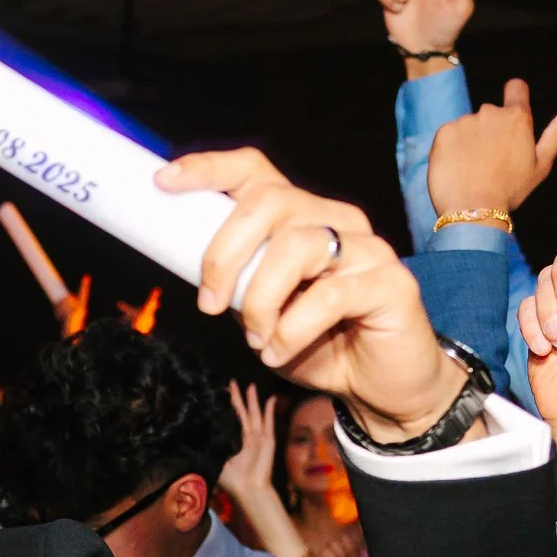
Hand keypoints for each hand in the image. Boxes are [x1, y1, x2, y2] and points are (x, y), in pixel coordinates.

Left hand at [160, 148, 465, 440]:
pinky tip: (278, 351)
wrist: (376, 387)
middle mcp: (336, 220)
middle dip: (224, 254)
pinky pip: (328, 297)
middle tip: (208, 303)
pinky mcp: (392, 282)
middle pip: (269, 202)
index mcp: (301, 216)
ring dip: (258, 301)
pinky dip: (290, 331)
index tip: (164, 181)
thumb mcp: (258, 309)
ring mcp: (369, 247)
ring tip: (256, 337)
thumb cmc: (314, 344)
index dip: (209, 169)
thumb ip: (234, 281)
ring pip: (295, 246)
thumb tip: (187, 263)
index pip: (255, 171)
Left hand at [219, 381, 281, 500]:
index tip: (217, 394)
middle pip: (240, 412)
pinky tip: (270, 398)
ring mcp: (258, 436)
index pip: (228, 419)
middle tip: (231, 382)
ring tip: (250, 386)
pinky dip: (269, 410)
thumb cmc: (231, 479)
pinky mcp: (268, 439)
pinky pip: (268, 421)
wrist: (248, 488)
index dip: (224, 407)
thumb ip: (209, 447)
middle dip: (236, 397)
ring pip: (254, 413)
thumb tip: (193, 437)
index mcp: (233, 441)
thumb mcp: (214, 460)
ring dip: (252, 400)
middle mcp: (246, 436)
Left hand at [428, 77, 556, 220]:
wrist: (472, 210)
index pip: (516, 88)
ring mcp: (465, 122)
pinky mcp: (443, 132)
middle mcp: (490, 112)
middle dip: (491, 130)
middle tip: (491, 161)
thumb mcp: (542, 164)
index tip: (511, 110)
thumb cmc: (510, 191)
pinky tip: (457, 168)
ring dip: (470, 140)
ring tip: (473, 168)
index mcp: (517, 117)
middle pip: (490, 113)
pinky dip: (451, 148)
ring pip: (468, 126)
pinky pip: (448, 135)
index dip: (515, 94)